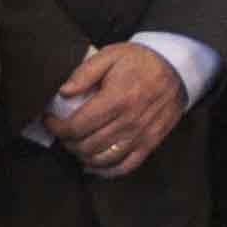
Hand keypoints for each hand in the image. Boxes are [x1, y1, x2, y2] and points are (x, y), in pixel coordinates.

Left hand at [49, 43, 188, 176]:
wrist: (176, 68)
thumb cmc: (140, 61)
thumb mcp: (110, 55)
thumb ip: (84, 73)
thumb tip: (63, 92)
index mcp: (116, 100)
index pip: (77, 126)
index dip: (57, 128)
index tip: (50, 121)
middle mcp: (128, 122)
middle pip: (86, 145)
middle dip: (68, 142)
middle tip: (62, 133)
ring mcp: (140, 136)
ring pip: (103, 159)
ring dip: (83, 156)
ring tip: (75, 146)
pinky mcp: (150, 143)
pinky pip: (125, 166)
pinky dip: (106, 171)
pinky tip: (93, 165)